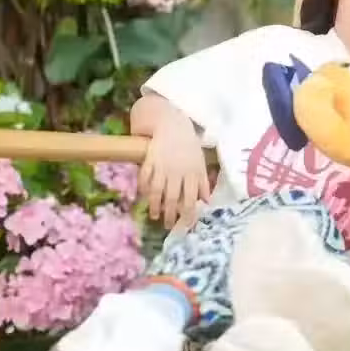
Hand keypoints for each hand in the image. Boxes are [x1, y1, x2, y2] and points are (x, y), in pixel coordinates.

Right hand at [138, 107, 209, 228]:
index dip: (188, 213)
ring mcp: (162, 166)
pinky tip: (143, 196)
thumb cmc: (189, 146)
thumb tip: (207, 201)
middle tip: (168, 225)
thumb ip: (203, 182)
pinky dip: (142, 187)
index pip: (190, 198)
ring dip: (155, 205)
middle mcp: (176, 171)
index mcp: (192, 172)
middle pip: (172, 197)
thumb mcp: (200, 163)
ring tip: (155, 216)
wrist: (172, 124)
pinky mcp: (149, 160)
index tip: (186, 224)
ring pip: (156, 190)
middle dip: (170, 214)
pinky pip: (144, 176)